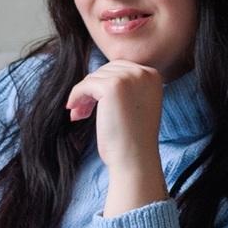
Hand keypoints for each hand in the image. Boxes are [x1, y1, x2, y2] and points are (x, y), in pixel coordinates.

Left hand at [65, 58, 164, 172]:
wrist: (135, 158)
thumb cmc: (132, 138)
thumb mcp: (135, 104)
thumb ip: (125, 88)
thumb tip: (95, 77)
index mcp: (152, 75)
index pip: (119, 69)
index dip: (102, 85)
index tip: (94, 103)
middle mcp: (143, 73)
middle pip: (105, 71)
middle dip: (92, 90)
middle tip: (82, 111)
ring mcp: (128, 78)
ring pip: (94, 78)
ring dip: (83, 96)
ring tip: (80, 115)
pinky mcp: (112, 86)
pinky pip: (84, 85)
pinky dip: (76, 97)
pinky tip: (75, 113)